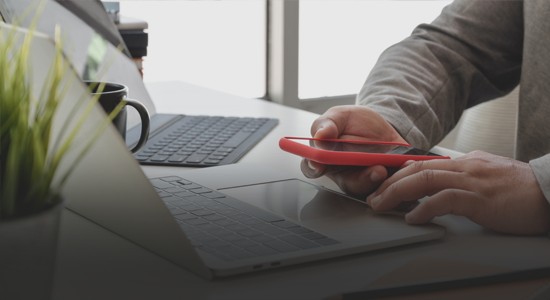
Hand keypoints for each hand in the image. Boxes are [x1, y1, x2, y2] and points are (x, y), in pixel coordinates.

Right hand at [300, 105, 407, 197]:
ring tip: (381, 169)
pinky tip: (397, 167)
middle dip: (357, 179)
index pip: (313, 168)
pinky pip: (387, 186)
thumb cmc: (355, 123)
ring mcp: (364, 179)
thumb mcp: (340, 116)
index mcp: (326, 158)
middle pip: (345, 183)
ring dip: (374, 180)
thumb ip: (327, 124)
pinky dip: (393, 178)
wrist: (384, 125)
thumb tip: (320, 135)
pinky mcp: (384, 181)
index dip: (314, 168)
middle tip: (366, 169)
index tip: (319, 165)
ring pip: (367, 187)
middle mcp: (343, 173)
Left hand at [367, 150, 549, 234]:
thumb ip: (463, 174)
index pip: (422, 163)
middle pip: (416, 169)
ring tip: (381, 205)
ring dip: (397, 193)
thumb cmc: (520, 188)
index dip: (398, 174)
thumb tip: (441, 177)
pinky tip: (412, 217)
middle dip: (389, 183)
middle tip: (373, 197)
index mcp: (465, 162)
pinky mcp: (480, 199)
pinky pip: (445, 200)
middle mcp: (464, 166)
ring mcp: (471, 181)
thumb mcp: (487, 174)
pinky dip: (424, 208)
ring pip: (424, 180)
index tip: (382, 185)